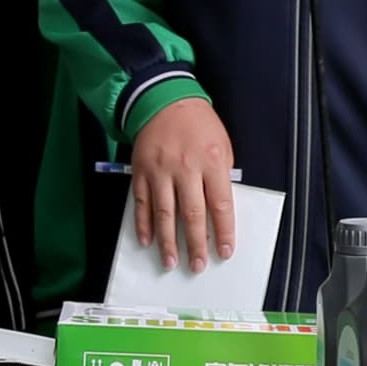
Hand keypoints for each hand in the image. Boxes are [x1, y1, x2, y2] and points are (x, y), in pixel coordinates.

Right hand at [128, 98, 239, 271]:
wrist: (164, 99)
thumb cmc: (199, 123)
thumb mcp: (222, 144)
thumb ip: (222, 174)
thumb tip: (219, 207)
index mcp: (211, 161)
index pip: (220, 204)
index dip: (223, 231)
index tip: (224, 252)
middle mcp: (185, 168)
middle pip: (192, 214)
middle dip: (195, 244)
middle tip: (197, 265)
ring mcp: (160, 171)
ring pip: (164, 213)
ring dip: (167, 241)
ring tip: (171, 261)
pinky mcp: (141, 171)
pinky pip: (142, 202)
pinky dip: (143, 223)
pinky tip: (146, 240)